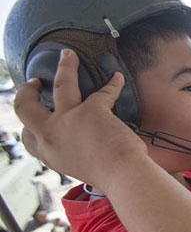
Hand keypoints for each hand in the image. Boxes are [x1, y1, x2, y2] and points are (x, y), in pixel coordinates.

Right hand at [15, 49, 146, 186]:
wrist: (122, 176)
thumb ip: (74, 154)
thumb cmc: (109, 177)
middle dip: (27, 91)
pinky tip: (117, 78)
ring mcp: (69, 120)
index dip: (29, 123)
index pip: (27, 137)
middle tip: (36, 81)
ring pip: (61, 84)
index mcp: (48, 154)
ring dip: (65, 66)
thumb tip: (80, 143)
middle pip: (26, 107)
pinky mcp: (92, 110)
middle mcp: (51, 136)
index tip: (35, 113)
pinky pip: (104, 90)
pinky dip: (113, 83)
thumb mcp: (79, 169)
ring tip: (68, 55)